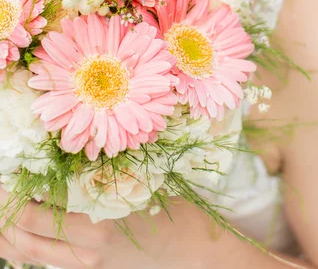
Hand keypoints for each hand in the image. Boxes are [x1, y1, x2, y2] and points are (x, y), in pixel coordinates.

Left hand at [0, 187, 213, 268]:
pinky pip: (48, 263)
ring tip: (1, 212)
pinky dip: (26, 250)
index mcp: (95, 227)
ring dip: (8, 236)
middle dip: (3, 215)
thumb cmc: (172, 213)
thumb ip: (96, 181)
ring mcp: (86, 268)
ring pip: (31, 257)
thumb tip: (59, 164)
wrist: (194, 252)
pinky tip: (19, 236)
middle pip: (24, 239)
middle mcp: (84, 253)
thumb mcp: (135, 189)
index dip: (11, 195)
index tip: (4, 174)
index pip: (34, 214)